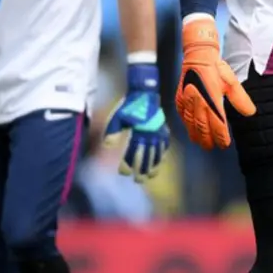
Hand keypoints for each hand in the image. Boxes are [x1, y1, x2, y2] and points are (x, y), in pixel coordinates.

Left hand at [104, 63, 169, 182]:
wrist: (144, 91)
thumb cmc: (128, 105)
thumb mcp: (117, 117)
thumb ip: (112, 131)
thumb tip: (107, 146)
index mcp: (138, 132)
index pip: (133, 153)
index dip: (128, 164)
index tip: (123, 173)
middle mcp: (149, 134)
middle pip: (147, 156)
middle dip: (142, 170)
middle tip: (138, 180)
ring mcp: (158, 132)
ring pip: (157, 153)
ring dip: (154, 166)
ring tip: (151, 176)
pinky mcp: (163, 129)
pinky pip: (165, 144)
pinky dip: (162, 154)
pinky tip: (161, 161)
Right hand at [175, 17, 255, 149]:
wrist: (198, 55)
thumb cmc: (216, 68)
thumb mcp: (232, 82)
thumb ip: (240, 99)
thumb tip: (250, 113)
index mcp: (212, 100)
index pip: (217, 125)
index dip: (221, 137)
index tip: (224, 144)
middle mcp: (198, 103)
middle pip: (202, 128)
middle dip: (207, 140)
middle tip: (211, 148)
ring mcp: (187, 101)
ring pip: (191, 124)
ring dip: (196, 135)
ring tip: (200, 143)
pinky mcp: (180, 98)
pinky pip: (182, 116)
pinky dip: (186, 125)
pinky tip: (189, 129)